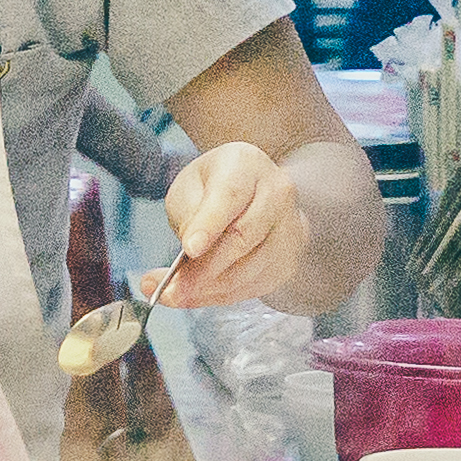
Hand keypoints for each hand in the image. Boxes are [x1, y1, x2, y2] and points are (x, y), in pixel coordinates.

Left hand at [157, 139, 306, 310]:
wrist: (249, 191)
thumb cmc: (213, 186)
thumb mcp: (189, 186)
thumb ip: (190, 213)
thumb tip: (192, 249)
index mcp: (246, 165)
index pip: (230, 195)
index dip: (210, 224)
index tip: (189, 249)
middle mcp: (277, 193)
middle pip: (243, 237)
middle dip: (204, 270)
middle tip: (171, 289)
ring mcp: (289, 228)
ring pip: (250, 269)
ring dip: (209, 290)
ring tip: (174, 295)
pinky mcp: (288, 259)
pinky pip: (254, 286)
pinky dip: (222, 296)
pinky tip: (197, 295)